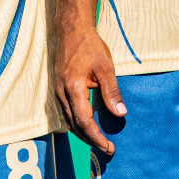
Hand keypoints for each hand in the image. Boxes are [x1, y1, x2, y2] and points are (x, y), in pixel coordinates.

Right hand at [53, 20, 125, 153]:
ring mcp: (58, 91)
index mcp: (73, 89)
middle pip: (75, 126)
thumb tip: (121, 113)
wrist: (71, 29)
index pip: (84, 122)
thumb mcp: (106, 67)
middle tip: (107, 149)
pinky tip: (88, 125)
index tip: (109, 147)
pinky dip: (78, 123)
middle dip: (91, 140)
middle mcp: (62, 93)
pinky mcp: (59, 88)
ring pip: (69, 121)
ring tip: (99, 141)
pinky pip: (67, 112)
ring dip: (83, 133)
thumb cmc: (90, 46)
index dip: (96, 138)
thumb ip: (112, 92)